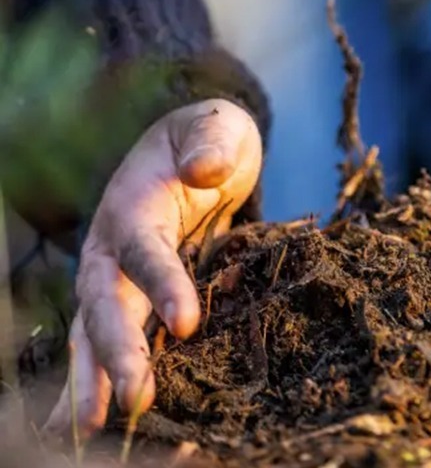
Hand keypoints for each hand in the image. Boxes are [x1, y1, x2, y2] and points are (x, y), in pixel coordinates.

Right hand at [43, 99, 261, 436]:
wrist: (202, 148)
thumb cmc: (211, 136)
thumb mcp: (217, 124)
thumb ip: (211, 140)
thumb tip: (204, 168)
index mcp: (134, 204)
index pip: (145, 249)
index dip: (163, 284)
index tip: (187, 322)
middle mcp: (115, 246)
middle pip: (107, 302)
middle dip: (117, 352)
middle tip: (134, 400)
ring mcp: (119, 276)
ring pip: (98, 330)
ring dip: (95, 378)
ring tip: (90, 429)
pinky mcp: (135, 297)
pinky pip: (115, 340)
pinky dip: (104, 378)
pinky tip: (100, 421)